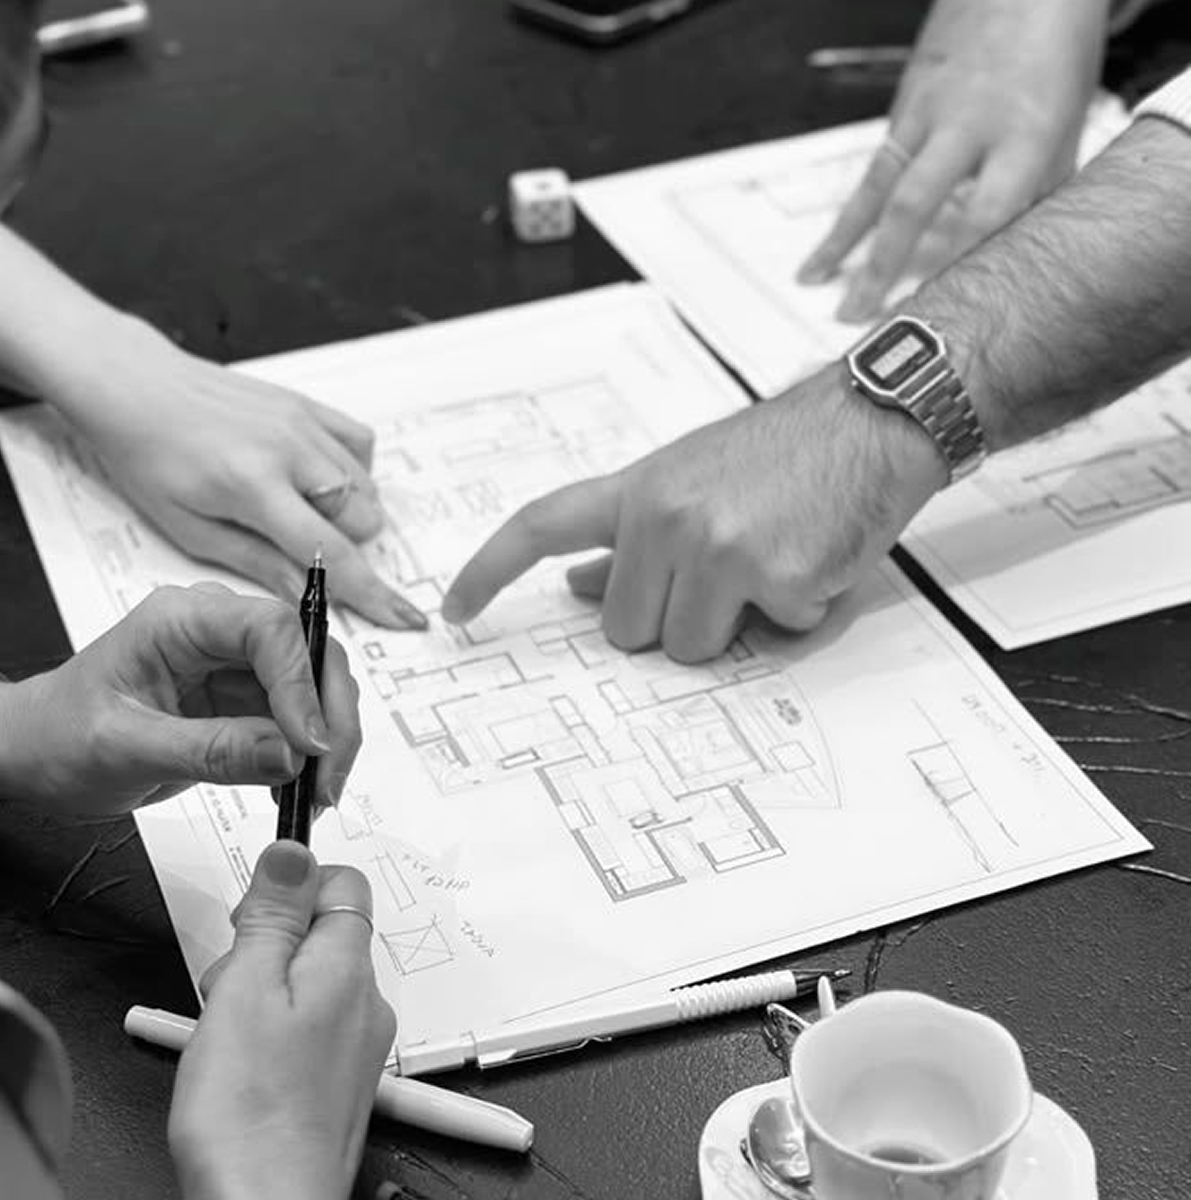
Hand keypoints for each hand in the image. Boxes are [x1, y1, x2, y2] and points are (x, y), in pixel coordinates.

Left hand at [0, 583, 360, 812]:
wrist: (33, 753)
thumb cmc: (56, 737)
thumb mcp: (125, 749)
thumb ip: (211, 750)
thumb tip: (289, 754)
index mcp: (182, 618)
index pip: (271, 628)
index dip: (302, 684)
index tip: (309, 746)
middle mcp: (218, 630)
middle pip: (309, 653)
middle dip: (331, 717)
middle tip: (327, 780)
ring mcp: (235, 665)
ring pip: (315, 687)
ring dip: (327, 739)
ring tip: (314, 793)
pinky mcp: (244, 699)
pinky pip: (297, 720)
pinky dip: (310, 756)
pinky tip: (296, 789)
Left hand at [58, 318, 426, 629]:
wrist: (134, 385)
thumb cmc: (149, 458)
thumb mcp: (191, 529)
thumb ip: (258, 563)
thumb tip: (308, 597)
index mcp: (256, 488)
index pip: (335, 555)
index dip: (375, 595)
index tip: (407, 618)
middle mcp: (291, 450)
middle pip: (365, 521)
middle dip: (348, 547)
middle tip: (300, 547)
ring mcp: (304, 422)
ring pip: (368, 487)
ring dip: (349, 513)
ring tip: (298, 511)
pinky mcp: (307, 404)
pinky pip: (362, 445)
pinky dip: (353, 472)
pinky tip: (316, 480)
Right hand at [169, 843, 393, 1199]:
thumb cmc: (248, 1116)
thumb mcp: (245, 988)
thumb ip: (272, 913)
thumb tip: (294, 847)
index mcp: (349, 967)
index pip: (342, 883)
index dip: (290, 888)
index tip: (248, 922)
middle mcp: (366, 1002)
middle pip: (317, 933)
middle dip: (263, 947)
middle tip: (228, 992)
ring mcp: (356, 1045)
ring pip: (304, 982)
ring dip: (258, 995)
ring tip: (227, 1040)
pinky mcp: (337, 1082)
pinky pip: (303, 1028)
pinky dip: (267, 1035)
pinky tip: (237, 1072)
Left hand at [443, 367, 946, 662]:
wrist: (874, 420)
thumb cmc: (787, 453)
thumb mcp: (693, 481)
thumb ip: (632, 539)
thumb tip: (576, 588)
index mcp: (638, 490)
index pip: (541, 527)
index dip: (489, 571)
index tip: (456, 609)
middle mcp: (663, 515)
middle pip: (626, 631)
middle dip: (673, 621)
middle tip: (726, 573)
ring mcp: (715, 545)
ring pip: (688, 649)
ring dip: (733, 627)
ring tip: (773, 564)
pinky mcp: (772, 574)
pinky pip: (768, 639)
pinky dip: (795, 617)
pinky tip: (814, 562)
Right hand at [799, 0, 1107, 321]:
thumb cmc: (1055, 49)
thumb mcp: (1069, 123)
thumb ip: (1043, 190)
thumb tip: (1022, 255)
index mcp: (1025, 130)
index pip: (988, 214)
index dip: (961, 267)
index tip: (941, 311)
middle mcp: (969, 122)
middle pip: (915, 202)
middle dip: (882, 265)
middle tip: (856, 315)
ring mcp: (929, 111)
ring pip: (878, 185)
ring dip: (842, 240)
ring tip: (813, 281)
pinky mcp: (905, 104)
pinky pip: (873, 167)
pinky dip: (848, 214)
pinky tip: (826, 249)